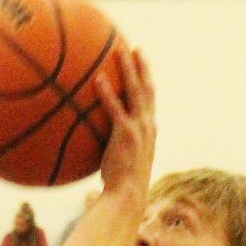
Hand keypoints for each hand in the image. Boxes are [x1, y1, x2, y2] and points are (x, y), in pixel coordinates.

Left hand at [95, 48, 155, 196]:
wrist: (127, 196)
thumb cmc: (120, 185)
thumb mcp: (121, 161)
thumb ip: (114, 146)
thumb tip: (96, 142)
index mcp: (149, 130)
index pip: (149, 100)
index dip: (146, 80)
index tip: (142, 64)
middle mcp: (148, 126)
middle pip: (147, 88)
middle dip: (141, 67)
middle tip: (135, 49)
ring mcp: (139, 129)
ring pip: (135, 91)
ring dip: (128, 69)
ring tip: (119, 51)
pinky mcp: (126, 134)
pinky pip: (115, 109)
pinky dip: (107, 93)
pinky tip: (98, 79)